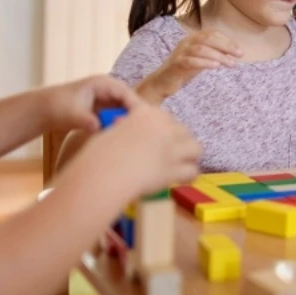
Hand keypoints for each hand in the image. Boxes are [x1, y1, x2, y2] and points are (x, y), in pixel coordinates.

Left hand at [41, 76, 141, 133]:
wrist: (44, 109)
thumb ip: (86, 120)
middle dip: (136, 115)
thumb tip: (98, 127)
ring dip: (129, 121)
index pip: (126, 93)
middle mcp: (109, 89)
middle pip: (130, 101)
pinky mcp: (106, 108)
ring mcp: (108, 98)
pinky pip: (119, 115)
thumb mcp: (71, 115)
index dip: (135, 107)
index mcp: (102, 83)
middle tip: (143, 133)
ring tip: (135, 137)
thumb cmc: (56, 107)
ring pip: (126, 109)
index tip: (141, 122)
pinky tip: (123, 137)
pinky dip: (121, 124)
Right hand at [69, 100, 201, 201]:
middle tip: (167, 155)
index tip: (157, 140)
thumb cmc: (99, 154)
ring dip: (188, 156)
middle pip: (184, 131)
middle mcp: (165, 127)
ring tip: (179, 165)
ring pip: (196, 148)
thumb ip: (125, 127)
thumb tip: (123, 126)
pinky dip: (187, 176)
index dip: (163, 131)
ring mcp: (173, 147)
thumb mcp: (111, 131)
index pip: (166, 118)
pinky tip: (179, 180)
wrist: (104, 173)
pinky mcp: (176, 168)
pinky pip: (193, 171)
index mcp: (148, 113)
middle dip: (178, 142)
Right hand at [137, 29, 242, 103]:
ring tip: (231, 64)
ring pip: (201, 49)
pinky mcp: (176, 65)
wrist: (161, 82)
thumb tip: (234, 52)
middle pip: (208, 39)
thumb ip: (214, 53)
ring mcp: (180, 53)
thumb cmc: (183, 70)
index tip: (239, 51)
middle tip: (239, 55)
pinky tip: (216, 66)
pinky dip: (205, 63)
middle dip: (226, 46)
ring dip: (219, 56)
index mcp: (192, 38)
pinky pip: (191, 61)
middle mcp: (186, 42)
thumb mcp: (201, 59)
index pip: (212, 34)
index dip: (227, 41)